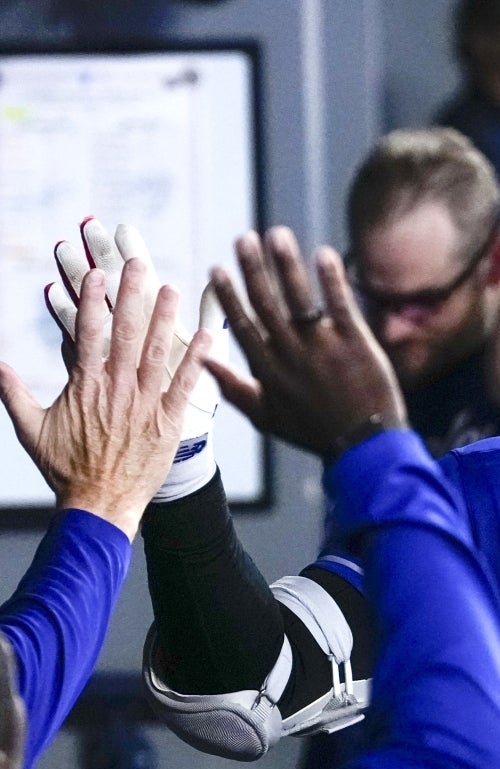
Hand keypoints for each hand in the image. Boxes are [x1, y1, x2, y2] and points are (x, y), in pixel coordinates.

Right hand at [0, 261, 210, 537]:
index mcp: (84, 385)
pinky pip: (184, 385)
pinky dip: (197, 360)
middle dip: (131, 295)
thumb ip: (11, 392)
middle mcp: (115, 388)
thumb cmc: (66, 469)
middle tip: (140, 262)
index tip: (99, 272)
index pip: (87, 332)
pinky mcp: (167, 420)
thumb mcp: (31, 428)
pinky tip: (208, 336)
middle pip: (124, 332)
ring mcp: (143, 403)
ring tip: (171, 287)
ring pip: (155, 352)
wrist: (99, 504)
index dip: (93, 300)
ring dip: (164, 318)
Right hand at [206, 227, 406, 457]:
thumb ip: (233, 388)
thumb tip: (203, 362)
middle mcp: (291, 355)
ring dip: (286, 264)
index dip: (228, 295)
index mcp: (268, 370)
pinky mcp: (355, 343)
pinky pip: (340, 305)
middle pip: (266, 303)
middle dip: (253, 268)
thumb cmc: (314, 433)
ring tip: (276, 234)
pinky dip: (331, 279)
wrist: (363, 446)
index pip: (243, 324)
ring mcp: (323, 347)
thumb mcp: (266, 417)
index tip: (217, 268)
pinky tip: (324, 254)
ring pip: (298, 299)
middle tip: (244, 238)